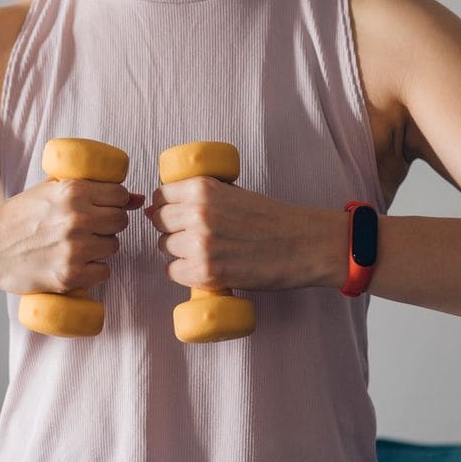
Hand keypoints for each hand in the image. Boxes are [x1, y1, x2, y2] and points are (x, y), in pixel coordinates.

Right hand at [0, 180, 144, 295]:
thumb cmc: (18, 216)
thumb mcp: (50, 190)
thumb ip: (90, 187)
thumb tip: (138, 198)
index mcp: (73, 192)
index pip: (120, 195)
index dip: (115, 203)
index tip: (104, 208)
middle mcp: (77, 218)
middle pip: (120, 222)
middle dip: (109, 225)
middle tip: (90, 229)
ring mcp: (74, 249)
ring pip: (113, 247)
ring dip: (102, 248)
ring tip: (79, 246)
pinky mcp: (69, 275)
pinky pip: (104, 272)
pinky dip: (95, 270)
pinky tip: (79, 264)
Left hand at [145, 176, 329, 293]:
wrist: (302, 244)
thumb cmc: (270, 218)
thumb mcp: (233, 191)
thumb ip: (202, 194)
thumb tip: (160, 203)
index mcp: (203, 188)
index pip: (161, 196)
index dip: (166, 206)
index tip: (175, 214)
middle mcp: (198, 214)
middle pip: (159, 222)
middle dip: (170, 228)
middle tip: (192, 235)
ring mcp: (200, 244)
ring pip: (165, 247)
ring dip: (178, 251)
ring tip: (202, 251)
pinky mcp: (206, 273)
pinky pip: (173, 271)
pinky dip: (184, 272)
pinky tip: (201, 268)